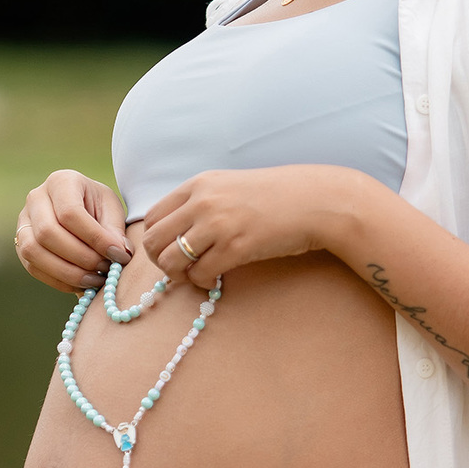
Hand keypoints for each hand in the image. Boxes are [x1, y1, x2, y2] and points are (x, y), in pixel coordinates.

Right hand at [15, 169, 131, 293]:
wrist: (81, 210)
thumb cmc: (98, 207)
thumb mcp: (112, 210)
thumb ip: (115, 230)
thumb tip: (119, 253)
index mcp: (61, 182)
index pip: (70, 213)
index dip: (95, 238)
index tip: (119, 255)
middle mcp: (36, 198)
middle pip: (47, 233)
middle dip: (81, 257)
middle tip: (106, 269)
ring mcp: (23, 222)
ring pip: (33, 251)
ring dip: (67, 272)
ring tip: (95, 280)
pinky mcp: (20, 244)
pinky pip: (33, 267)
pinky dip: (59, 280)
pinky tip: (82, 284)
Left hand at [142, 165, 369, 287]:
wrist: (315, 201)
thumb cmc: (276, 197)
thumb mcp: (230, 187)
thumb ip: (202, 203)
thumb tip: (177, 232)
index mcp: (199, 185)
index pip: (153, 218)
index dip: (156, 240)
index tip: (171, 251)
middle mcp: (203, 202)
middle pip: (154, 241)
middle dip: (161, 261)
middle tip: (179, 269)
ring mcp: (218, 225)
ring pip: (170, 261)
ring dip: (179, 275)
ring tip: (196, 275)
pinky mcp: (236, 247)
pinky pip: (200, 274)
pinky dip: (203, 283)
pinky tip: (216, 279)